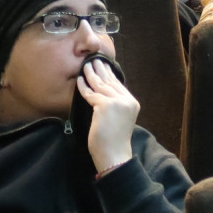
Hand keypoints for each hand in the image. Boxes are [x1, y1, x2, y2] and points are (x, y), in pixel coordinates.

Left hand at [76, 58, 138, 173]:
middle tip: (94, 59)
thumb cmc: (114, 140)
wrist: (114, 153)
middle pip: (110, 81)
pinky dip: (84, 87)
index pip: (118, 84)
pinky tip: (79, 80)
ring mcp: (117, 102)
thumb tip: (102, 91)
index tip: (103, 65)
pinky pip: (91, 93)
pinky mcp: (105, 106)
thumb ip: (115, 104)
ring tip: (85, 65)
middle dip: (101, 69)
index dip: (109, 74)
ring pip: (101, 85)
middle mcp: (127, 100)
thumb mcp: (119, 118)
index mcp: (132, 103)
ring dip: (92, 74)